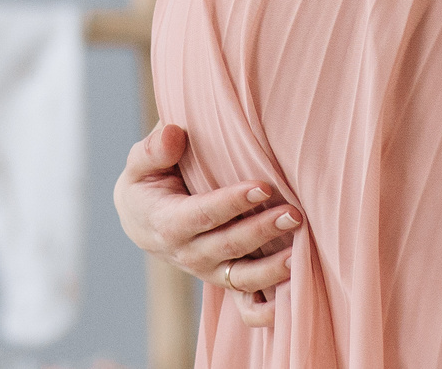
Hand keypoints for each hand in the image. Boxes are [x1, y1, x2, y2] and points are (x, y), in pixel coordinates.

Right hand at [112, 122, 296, 326]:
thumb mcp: (139, 164)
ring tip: (301, 250)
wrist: (142, 220)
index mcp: (168, 223)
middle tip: (294, 214)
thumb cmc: (147, 183)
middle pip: (229, 246)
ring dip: (273, 268)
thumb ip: (153, 150)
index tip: (262, 186)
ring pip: (242, 278)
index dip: (232, 203)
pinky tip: (292, 301)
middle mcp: (189, 253)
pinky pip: (246, 303)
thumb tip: (172, 133)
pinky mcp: (224, 279)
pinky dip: (268, 309)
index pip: (204, 214)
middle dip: (262, 231)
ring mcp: (208, 271)